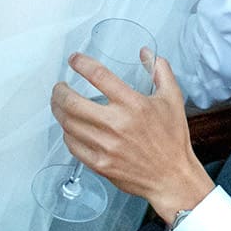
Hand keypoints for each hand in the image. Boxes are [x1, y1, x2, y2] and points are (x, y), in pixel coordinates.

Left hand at [51, 50, 212, 223]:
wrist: (172, 176)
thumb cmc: (172, 139)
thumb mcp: (172, 99)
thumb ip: (159, 71)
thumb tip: (146, 53)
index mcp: (134, 104)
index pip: (99, 76)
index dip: (81, 64)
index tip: (74, 60)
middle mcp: (117, 124)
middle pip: (72, 102)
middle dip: (60, 91)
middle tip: (59, 87)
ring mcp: (106, 146)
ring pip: (68, 124)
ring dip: (59, 110)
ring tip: (60, 104)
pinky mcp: (100, 164)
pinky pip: (73, 146)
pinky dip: (67, 134)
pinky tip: (70, 128)